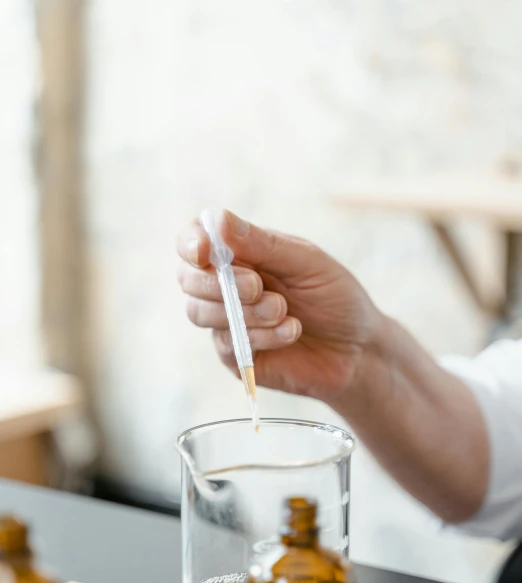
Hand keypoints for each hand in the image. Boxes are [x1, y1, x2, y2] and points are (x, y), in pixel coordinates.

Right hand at [177, 210, 381, 403]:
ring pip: (200, 312)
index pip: (194, 240)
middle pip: (188, 278)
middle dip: (219, 282)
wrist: (359, 349)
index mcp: (241, 254)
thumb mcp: (306, 262)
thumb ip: (262, 243)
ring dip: (243, 311)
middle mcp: (226, 286)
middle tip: (258, 287)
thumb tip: (215, 221)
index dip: (191, 243)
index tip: (205, 250)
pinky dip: (260, 336)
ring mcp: (228, 322)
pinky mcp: (236, 356)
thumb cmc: (335, 298)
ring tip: (284, 311)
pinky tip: (291, 332)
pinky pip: (227, 344)